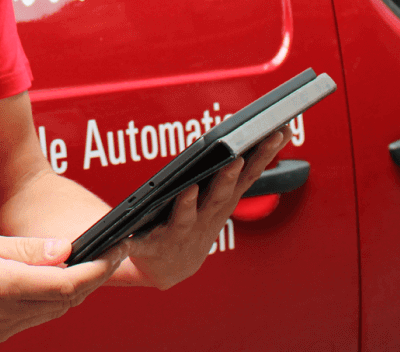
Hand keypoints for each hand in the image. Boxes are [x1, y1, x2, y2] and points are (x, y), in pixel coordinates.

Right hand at [0, 233, 127, 343]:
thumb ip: (24, 249)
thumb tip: (65, 249)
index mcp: (5, 286)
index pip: (68, 283)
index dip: (99, 268)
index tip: (116, 248)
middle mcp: (9, 313)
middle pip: (69, 300)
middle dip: (96, 276)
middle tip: (112, 250)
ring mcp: (5, 328)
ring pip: (57, 311)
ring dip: (77, 289)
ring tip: (87, 261)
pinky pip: (37, 317)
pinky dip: (54, 299)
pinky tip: (52, 280)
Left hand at [118, 130, 289, 289]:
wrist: (169, 269)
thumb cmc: (194, 223)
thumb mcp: (220, 198)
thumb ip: (237, 170)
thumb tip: (265, 133)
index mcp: (222, 203)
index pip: (248, 175)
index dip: (265, 155)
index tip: (279, 131)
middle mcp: (204, 219)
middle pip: (218, 196)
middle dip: (227, 178)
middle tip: (235, 158)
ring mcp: (178, 234)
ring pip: (184, 217)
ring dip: (187, 204)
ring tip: (188, 189)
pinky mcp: (150, 247)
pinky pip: (138, 242)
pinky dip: (129, 242)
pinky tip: (121, 238)